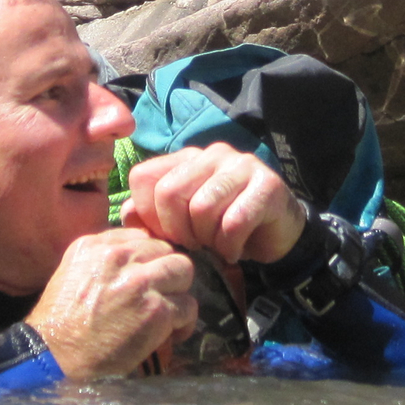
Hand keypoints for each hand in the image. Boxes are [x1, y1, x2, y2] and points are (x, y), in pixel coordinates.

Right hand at [27, 228, 199, 377]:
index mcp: (96, 245)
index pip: (142, 237)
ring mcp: (140, 282)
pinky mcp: (156, 310)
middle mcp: (119, 257)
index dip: (148, 259)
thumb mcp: (73, 271)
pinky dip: (183, 322)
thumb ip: (102, 257)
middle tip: (160, 294)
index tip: (145, 276)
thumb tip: (136, 255)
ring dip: (178, 293)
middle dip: (166, 273)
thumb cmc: (60, 320)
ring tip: (168, 312)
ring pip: (183, 271)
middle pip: (166, 250)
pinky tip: (170, 333)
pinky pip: (188, 306)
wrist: (56, 355)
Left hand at [122, 143, 306, 266]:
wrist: (277, 234)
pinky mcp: (267, 185)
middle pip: (169, 192)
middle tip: (195, 245)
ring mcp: (241, 165)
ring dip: (207, 239)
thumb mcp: (182, 224)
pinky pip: (234, 222)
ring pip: (202, 208)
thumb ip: (151, 217)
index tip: (168, 235)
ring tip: (216, 246)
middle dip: (178, 231)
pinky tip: (235, 250)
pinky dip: (230, 246)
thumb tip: (128, 215)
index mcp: (185, 159)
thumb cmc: (223, 228)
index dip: (148, 215)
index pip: (143, 177)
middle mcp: (211, 155)